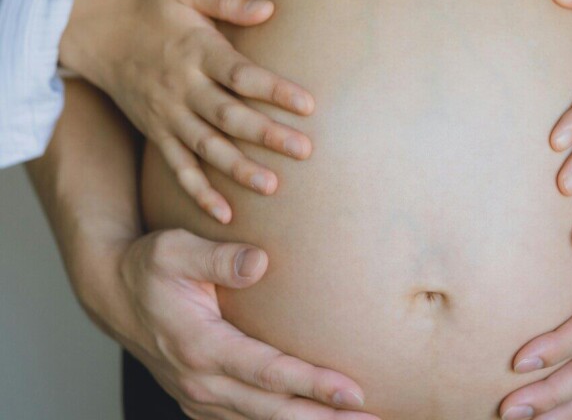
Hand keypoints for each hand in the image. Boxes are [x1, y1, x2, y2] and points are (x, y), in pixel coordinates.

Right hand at [61, 0, 315, 223]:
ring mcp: (168, 115)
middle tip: (304, 151)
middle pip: (228, 116)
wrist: (98, 32)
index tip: (308, 105)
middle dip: (267, 135)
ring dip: (238, 169)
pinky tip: (224, 215)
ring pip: (207, 147)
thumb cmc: (154, 9)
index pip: (241, 74)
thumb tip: (269, 8)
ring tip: (271, 186)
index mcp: (196, 52)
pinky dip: (199, 192)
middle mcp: (183, 88)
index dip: (274, 90)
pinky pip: (178, 168)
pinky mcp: (157, 134)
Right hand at [111, 229, 377, 419]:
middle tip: (374, 419)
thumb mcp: (174, 250)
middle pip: (274, 411)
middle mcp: (200, 382)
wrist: (115, 294)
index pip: (266, 372)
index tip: (353, 391)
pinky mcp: (203, 402)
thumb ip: (217, 258)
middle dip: (326, 419)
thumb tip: (260, 262)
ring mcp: (200, 398)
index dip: (311, 384)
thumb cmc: (150, 268)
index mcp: (199, 346)